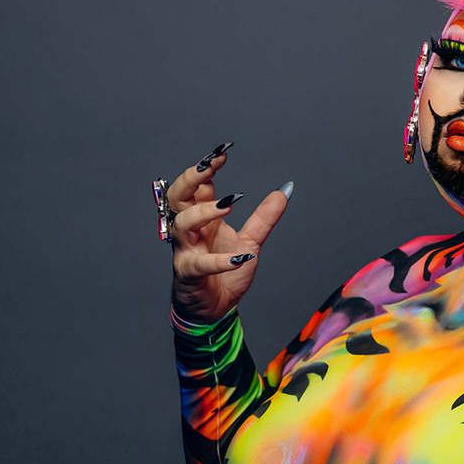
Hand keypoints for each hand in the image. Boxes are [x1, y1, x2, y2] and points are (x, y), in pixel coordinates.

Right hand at [166, 143, 291, 324]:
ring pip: (183, 224)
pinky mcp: (189, 276)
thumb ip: (264, 217)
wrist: (214, 311)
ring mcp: (187, 252)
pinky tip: (240, 258)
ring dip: (204, 212)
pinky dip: (220, 261)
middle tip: (208, 166)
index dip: (206, 168)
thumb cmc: (225, 274)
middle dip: (190, 179)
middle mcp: (191, 232)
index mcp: (204, 220)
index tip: (222, 152)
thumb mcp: (251, 242)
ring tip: (229, 204)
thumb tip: (285, 190)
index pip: (198, 187)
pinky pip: (199, 265)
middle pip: (178, 198)